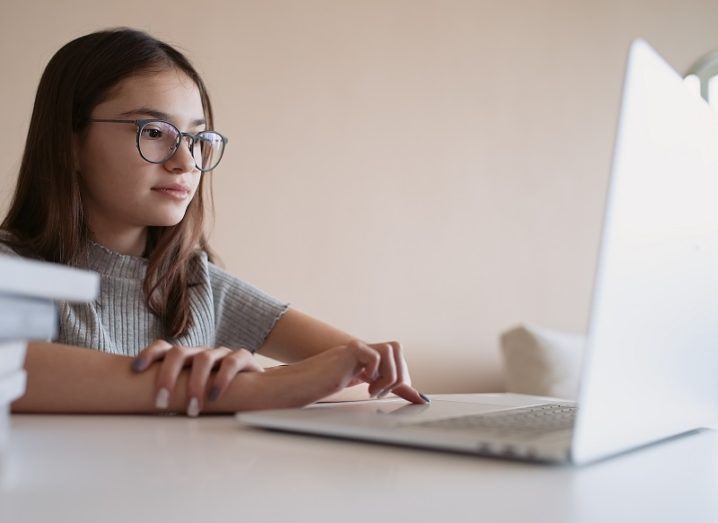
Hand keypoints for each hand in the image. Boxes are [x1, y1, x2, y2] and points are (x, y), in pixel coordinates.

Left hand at [130, 339, 264, 416]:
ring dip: (194, 385)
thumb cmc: (214, 397)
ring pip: (203, 358)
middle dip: (167, 377)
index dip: (148, 355)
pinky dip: (221, 379)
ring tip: (191, 410)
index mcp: (184, 358)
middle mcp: (200, 352)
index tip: (135, 369)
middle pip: (178, 352)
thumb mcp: (189, 394)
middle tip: (161, 403)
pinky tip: (214, 397)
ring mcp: (221, 353)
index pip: (163, 348)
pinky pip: (231, 362)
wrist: (255, 389)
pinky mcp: (242, 357)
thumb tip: (141, 414)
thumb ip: (173, 397)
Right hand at [300, 339, 429, 403]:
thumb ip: (377, 386)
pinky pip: (376, 355)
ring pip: (391, 349)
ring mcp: (355, 350)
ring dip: (390, 374)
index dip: (402, 376)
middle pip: (396, 348)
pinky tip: (365, 386)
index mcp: (363, 359)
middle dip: (399, 374)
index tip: (412, 398)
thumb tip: (401, 397)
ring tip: (374, 391)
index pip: (393, 357)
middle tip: (382, 392)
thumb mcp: (353, 386)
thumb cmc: (316, 387)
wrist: (295, 384)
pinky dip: (377, 373)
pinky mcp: (348, 353)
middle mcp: (361, 351)